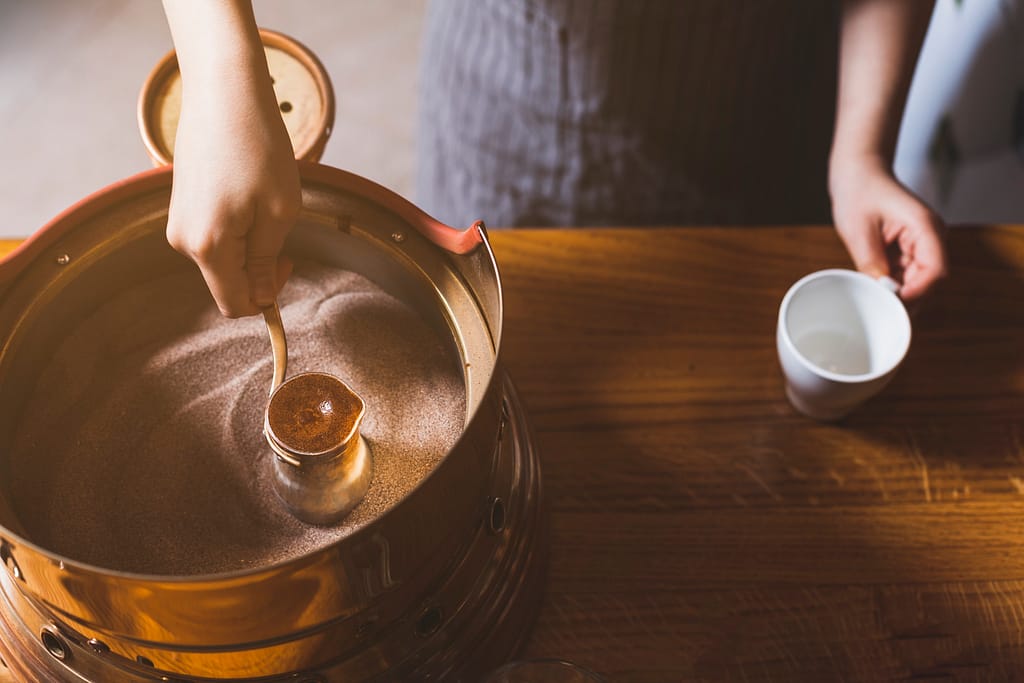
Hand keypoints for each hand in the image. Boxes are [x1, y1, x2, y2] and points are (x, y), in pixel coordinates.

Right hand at [162, 0, 299, 317]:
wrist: (224, 92)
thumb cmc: (258, 148)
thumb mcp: (278, 211)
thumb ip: (265, 261)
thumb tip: (261, 299)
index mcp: (207, 247)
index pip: (235, 304)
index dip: (267, 299)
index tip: (288, 264)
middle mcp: (183, 241)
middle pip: (227, 282)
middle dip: (259, 269)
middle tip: (283, 230)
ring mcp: (178, 222)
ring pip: (222, 258)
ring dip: (250, 245)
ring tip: (265, 202)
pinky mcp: (181, 204)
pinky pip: (213, 235)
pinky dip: (237, 227)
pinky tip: (248, 192)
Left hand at [829, 157, 946, 301]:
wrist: (859, 173)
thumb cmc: (859, 192)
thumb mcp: (858, 230)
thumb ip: (870, 261)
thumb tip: (881, 291)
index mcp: (926, 226)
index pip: (935, 270)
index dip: (917, 292)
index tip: (894, 305)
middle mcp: (930, 237)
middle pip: (929, 280)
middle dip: (907, 298)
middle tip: (881, 311)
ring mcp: (922, 244)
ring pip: (918, 281)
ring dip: (898, 293)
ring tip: (875, 300)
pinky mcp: (909, 250)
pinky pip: (905, 275)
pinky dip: (892, 285)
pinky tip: (875, 289)